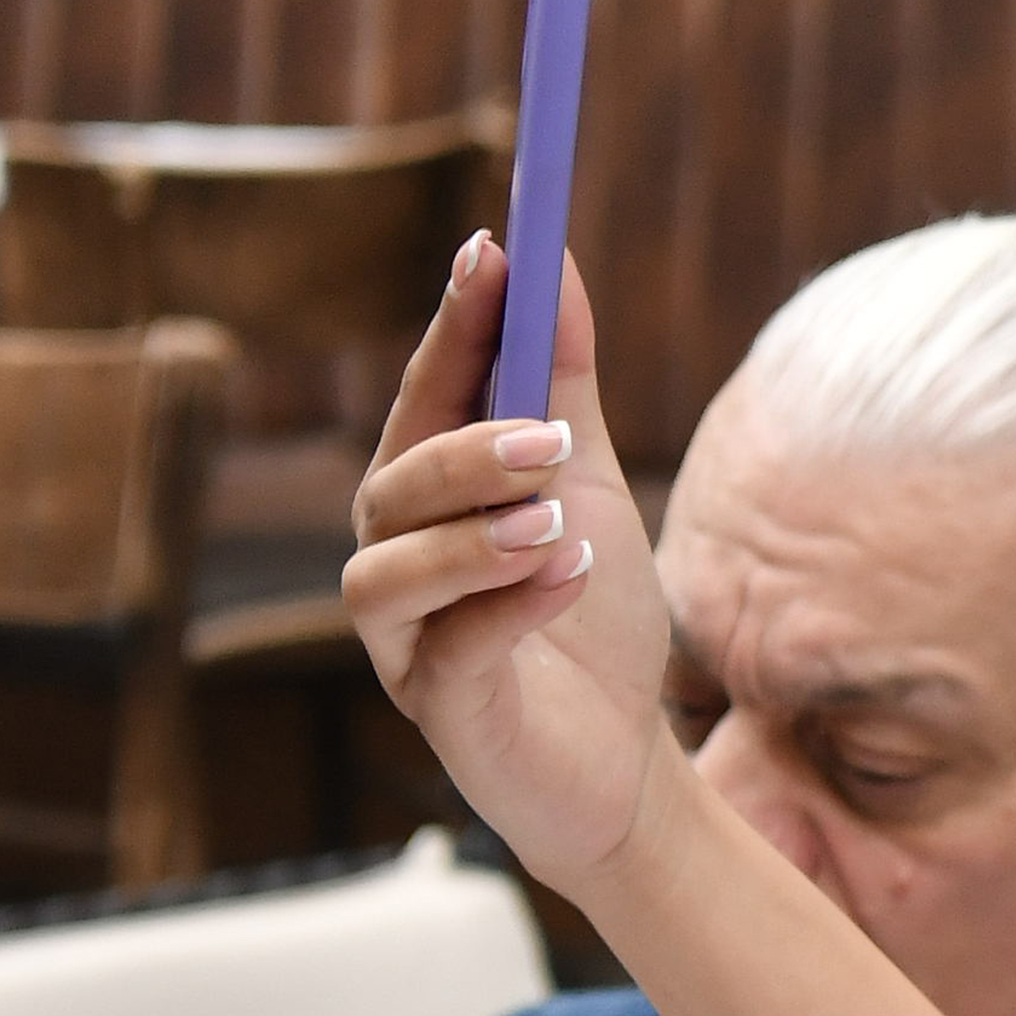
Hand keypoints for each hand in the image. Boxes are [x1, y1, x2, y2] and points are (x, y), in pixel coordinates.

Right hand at [347, 233, 674, 893]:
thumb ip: (564, 386)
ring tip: (552, 522)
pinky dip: (507, 607)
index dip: (453, 322)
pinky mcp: (440, 711)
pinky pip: (451, 651)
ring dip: (472, 536)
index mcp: (428, 495)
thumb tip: (553, 263)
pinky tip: (566, 577)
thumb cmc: (589, 621)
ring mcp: (404, 640)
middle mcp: (395, 558)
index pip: (426, 393)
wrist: (624, 766)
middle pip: (394, 481)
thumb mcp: (592, 488)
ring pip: (391, 571)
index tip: (491, 249)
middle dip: (466, 446)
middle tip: (550, 434)